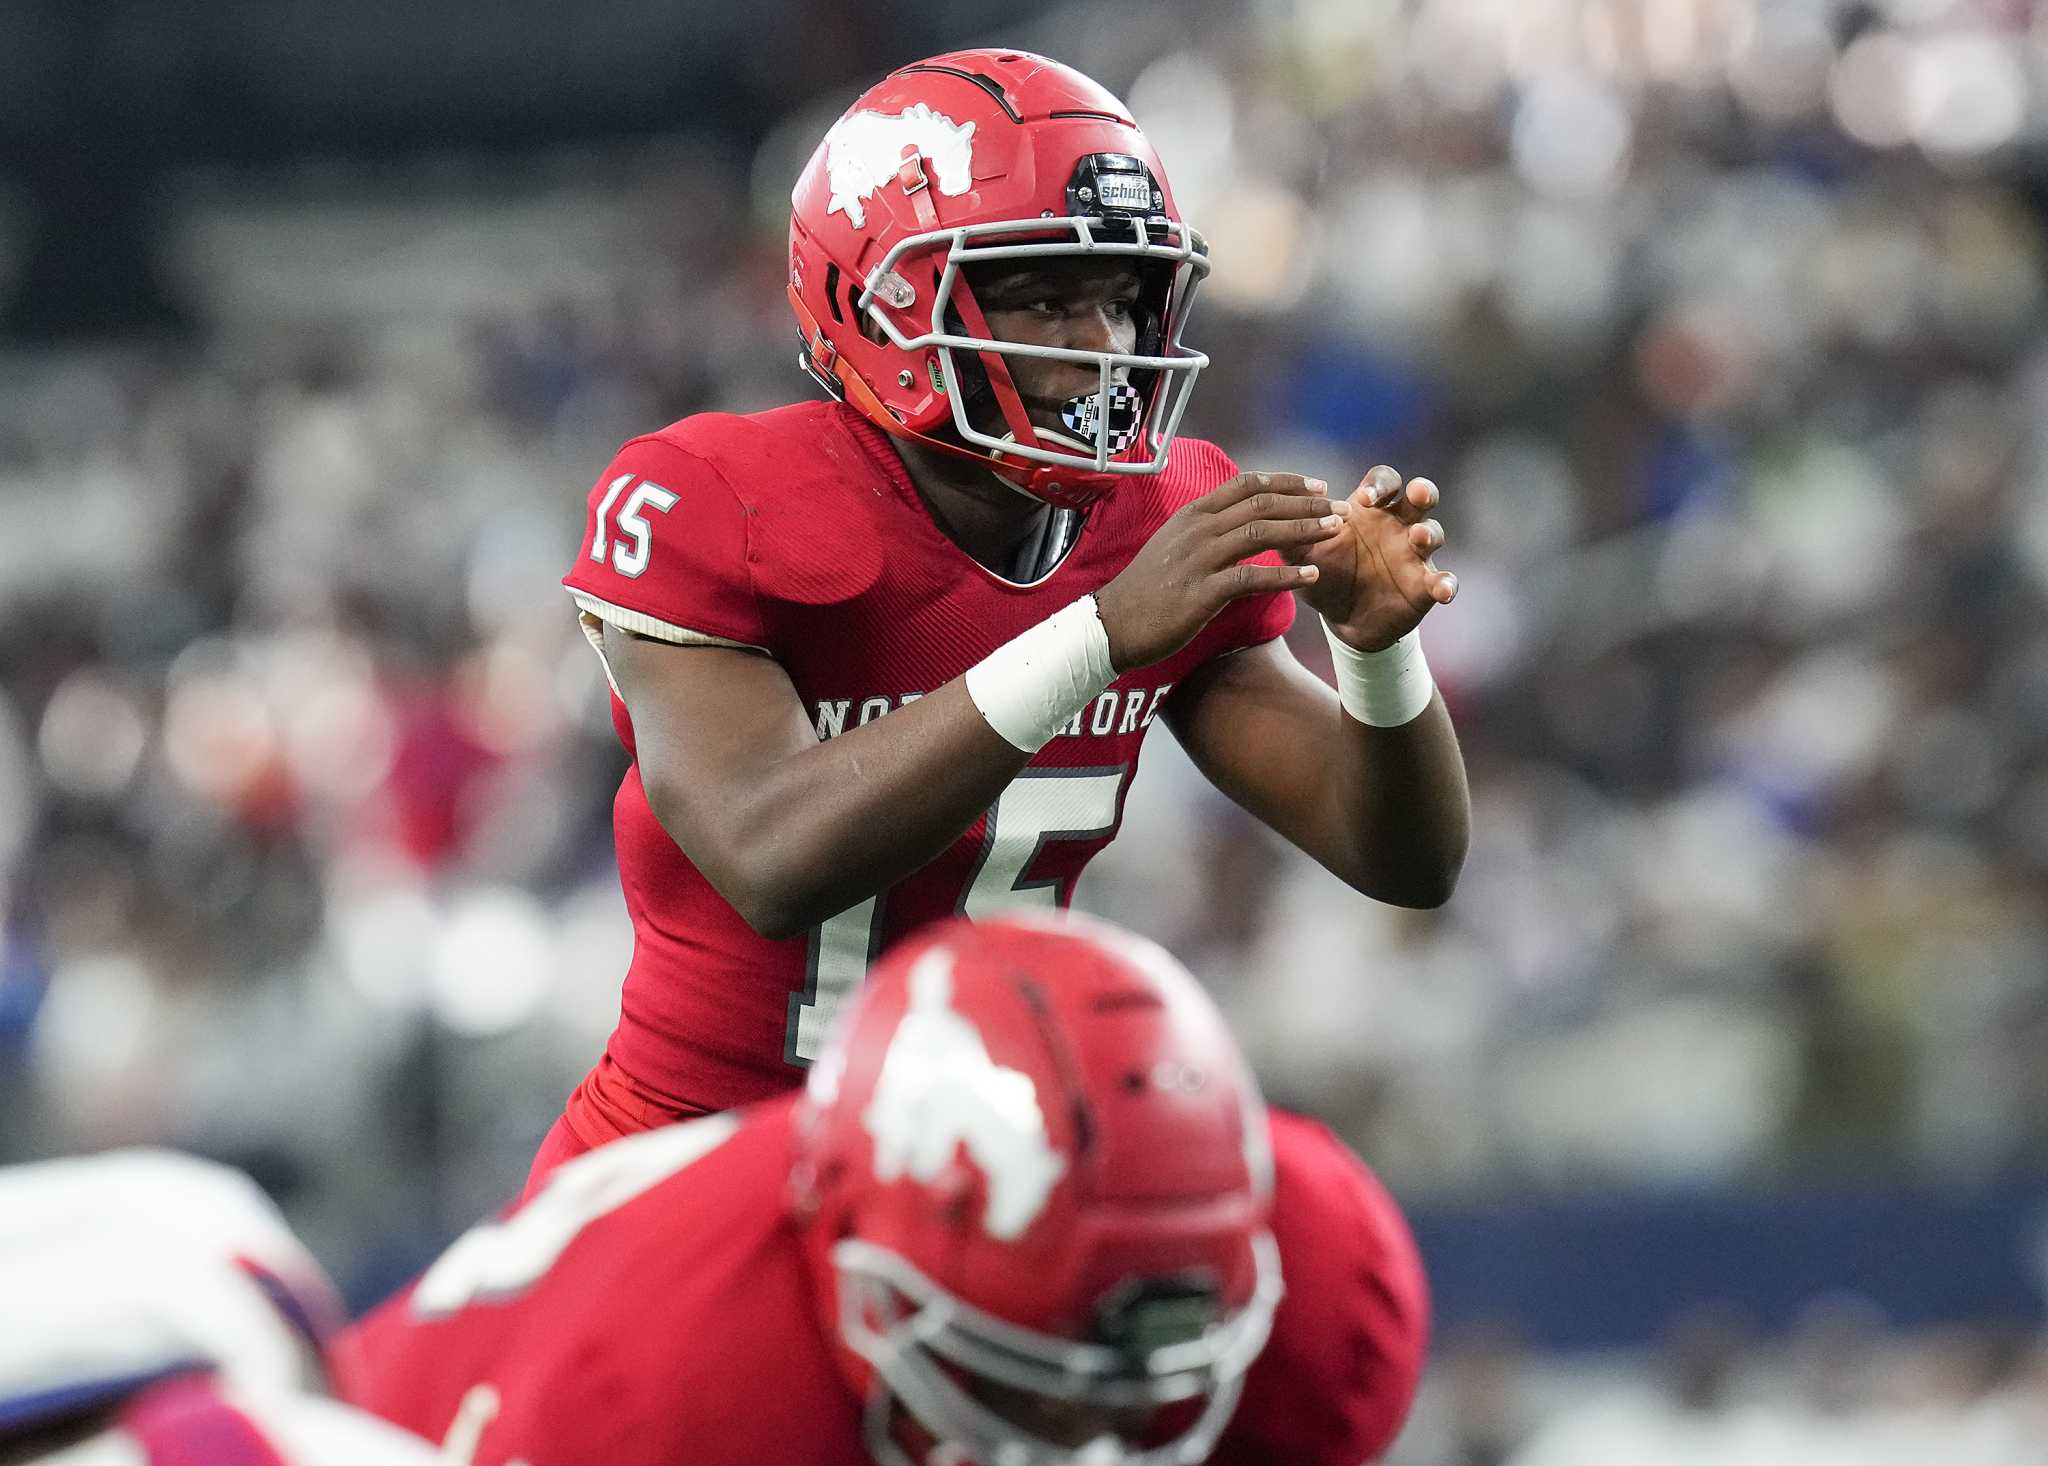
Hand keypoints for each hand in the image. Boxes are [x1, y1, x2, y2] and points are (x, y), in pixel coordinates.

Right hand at [1095, 472, 1338, 670]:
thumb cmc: (1147, 589)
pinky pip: (1254, 578)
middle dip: (1306, 502)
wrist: (1113, 623)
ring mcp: (1200, 559)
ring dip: (1304, 529)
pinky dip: (1287, 576)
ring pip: (1262, 533)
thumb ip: (1207, 531)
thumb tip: (1240, 525)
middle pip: (1261, 504)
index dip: (1285, 482)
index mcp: (1192, 514)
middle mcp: (1198, 529)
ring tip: (1335, 531)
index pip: (1246, 484)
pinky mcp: (1203, 592)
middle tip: (1339, 506)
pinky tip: (1312, 575)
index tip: (1316, 485)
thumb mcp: (1175, 546)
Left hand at [1284, 465, 1456, 651]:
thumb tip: (1265, 515)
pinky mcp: (1426, 586)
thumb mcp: (1303, 556)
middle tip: (1415, 495)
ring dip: (1429, 533)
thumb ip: (1289, 535)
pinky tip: (1444, 590)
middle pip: (1420, 496)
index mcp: (1370, 510)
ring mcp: (1415, 555)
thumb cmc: (1325, 576)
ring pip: (1434, 533)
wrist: (1342, 619)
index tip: (1364, 498)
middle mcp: (1399, 525)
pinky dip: (1448, 584)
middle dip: (1422, 491)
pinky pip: (1445, 580)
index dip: (1380, 484)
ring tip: (1418, 538)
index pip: (1384, 481)